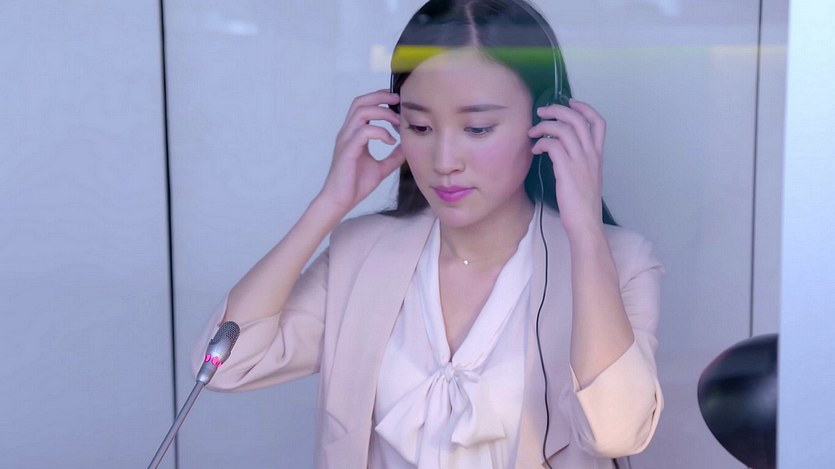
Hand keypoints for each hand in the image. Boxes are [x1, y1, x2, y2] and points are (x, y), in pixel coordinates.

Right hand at [318, 89, 405, 213]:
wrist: (340, 201)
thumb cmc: (355, 185)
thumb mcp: (381, 168)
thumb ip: (393, 157)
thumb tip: (407, 148)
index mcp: (353, 134)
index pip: (362, 106)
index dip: (379, 98)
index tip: (397, 102)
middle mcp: (347, 133)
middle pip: (360, 102)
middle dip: (380, 96)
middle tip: (398, 100)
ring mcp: (346, 140)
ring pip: (361, 112)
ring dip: (383, 113)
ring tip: (397, 121)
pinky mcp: (347, 150)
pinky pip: (365, 132)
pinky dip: (381, 133)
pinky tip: (390, 142)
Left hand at [528, 98, 605, 236]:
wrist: (586, 224)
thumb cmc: (583, 206)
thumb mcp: (587, 179)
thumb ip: (579, 162)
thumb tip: (560, 152)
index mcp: (597, 156)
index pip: (598, 122)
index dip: (584, 108)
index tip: (570, 102)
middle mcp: (591, 155)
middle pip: (578, 119)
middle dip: (558, 109)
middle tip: (542, 111)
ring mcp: (580, 161)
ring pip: (564, 128)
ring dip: (545, 125)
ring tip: (533, 131)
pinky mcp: (567, 170)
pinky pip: (552, 145)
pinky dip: (541, 142)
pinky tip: (535, 149)